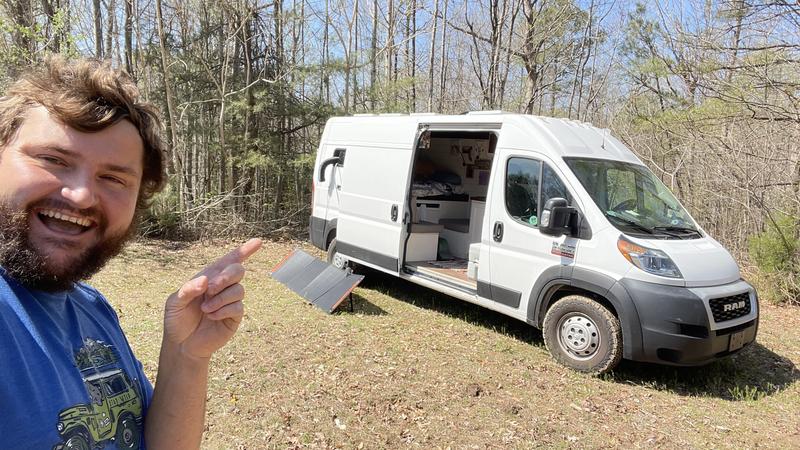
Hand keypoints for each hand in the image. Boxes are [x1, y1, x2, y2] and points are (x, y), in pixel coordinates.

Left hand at [163, 238, 261, 359]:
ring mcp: (230, 301)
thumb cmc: (177, 320)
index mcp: (209, 277)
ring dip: (221, 298)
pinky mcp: (234, 316)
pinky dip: (223, 310)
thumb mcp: (175, 302)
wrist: (182, 344)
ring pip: (239, 290)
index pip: (229, 260)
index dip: (244, 250)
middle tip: (211, 288)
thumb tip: (206, 280)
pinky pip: (237, 307)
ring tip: (206, 308)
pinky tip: (211, 316)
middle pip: (238, 270)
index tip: (258, 242)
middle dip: (226, 277)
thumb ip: (188, 289)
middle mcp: (222, 287)